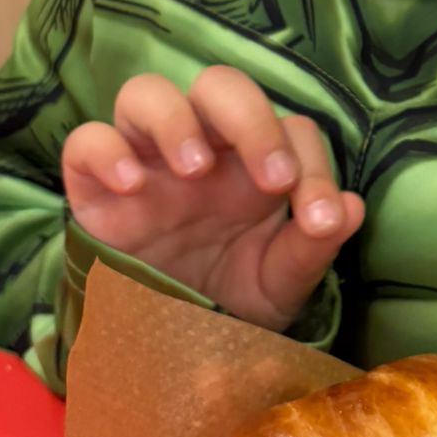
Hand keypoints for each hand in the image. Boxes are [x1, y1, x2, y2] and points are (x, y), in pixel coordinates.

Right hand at [62, 66, 364, 331]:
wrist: (163, 351)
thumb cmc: (228, 303)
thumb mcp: (279, 283)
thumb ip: (311, 247)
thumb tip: (351, 208)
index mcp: (252, 164)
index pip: (289, 128)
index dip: (312, 164)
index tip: (318, 218)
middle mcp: (200, 150)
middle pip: (220, 85)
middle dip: (252, 119)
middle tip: (271, 179)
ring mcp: (143, 163)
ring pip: (146, 93)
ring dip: (176, 121)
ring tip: (195, 172)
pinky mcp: (92, 190)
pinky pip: (85, 142)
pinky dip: (105, 151)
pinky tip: (131, 186)